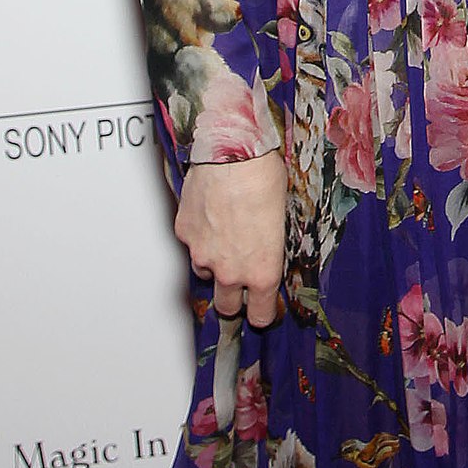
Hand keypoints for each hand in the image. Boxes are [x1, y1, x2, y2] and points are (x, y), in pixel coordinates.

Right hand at [175, 149, 286, 326]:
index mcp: (261, 270)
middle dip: (233, 299)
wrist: (232, 152)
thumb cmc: (264, 176)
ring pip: (205, 273)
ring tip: (226, 235)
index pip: (259, 315)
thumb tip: (270, 247)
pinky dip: (200, 234)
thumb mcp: (283, 214)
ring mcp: (202, 254)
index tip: (262, 308)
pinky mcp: (184, 234)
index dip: (261, 312)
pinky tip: (211, 213)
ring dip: (214, 263)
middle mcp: (230, 271)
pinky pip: (192, 243)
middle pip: (226, 307)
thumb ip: (272, 243)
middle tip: (239, 283)